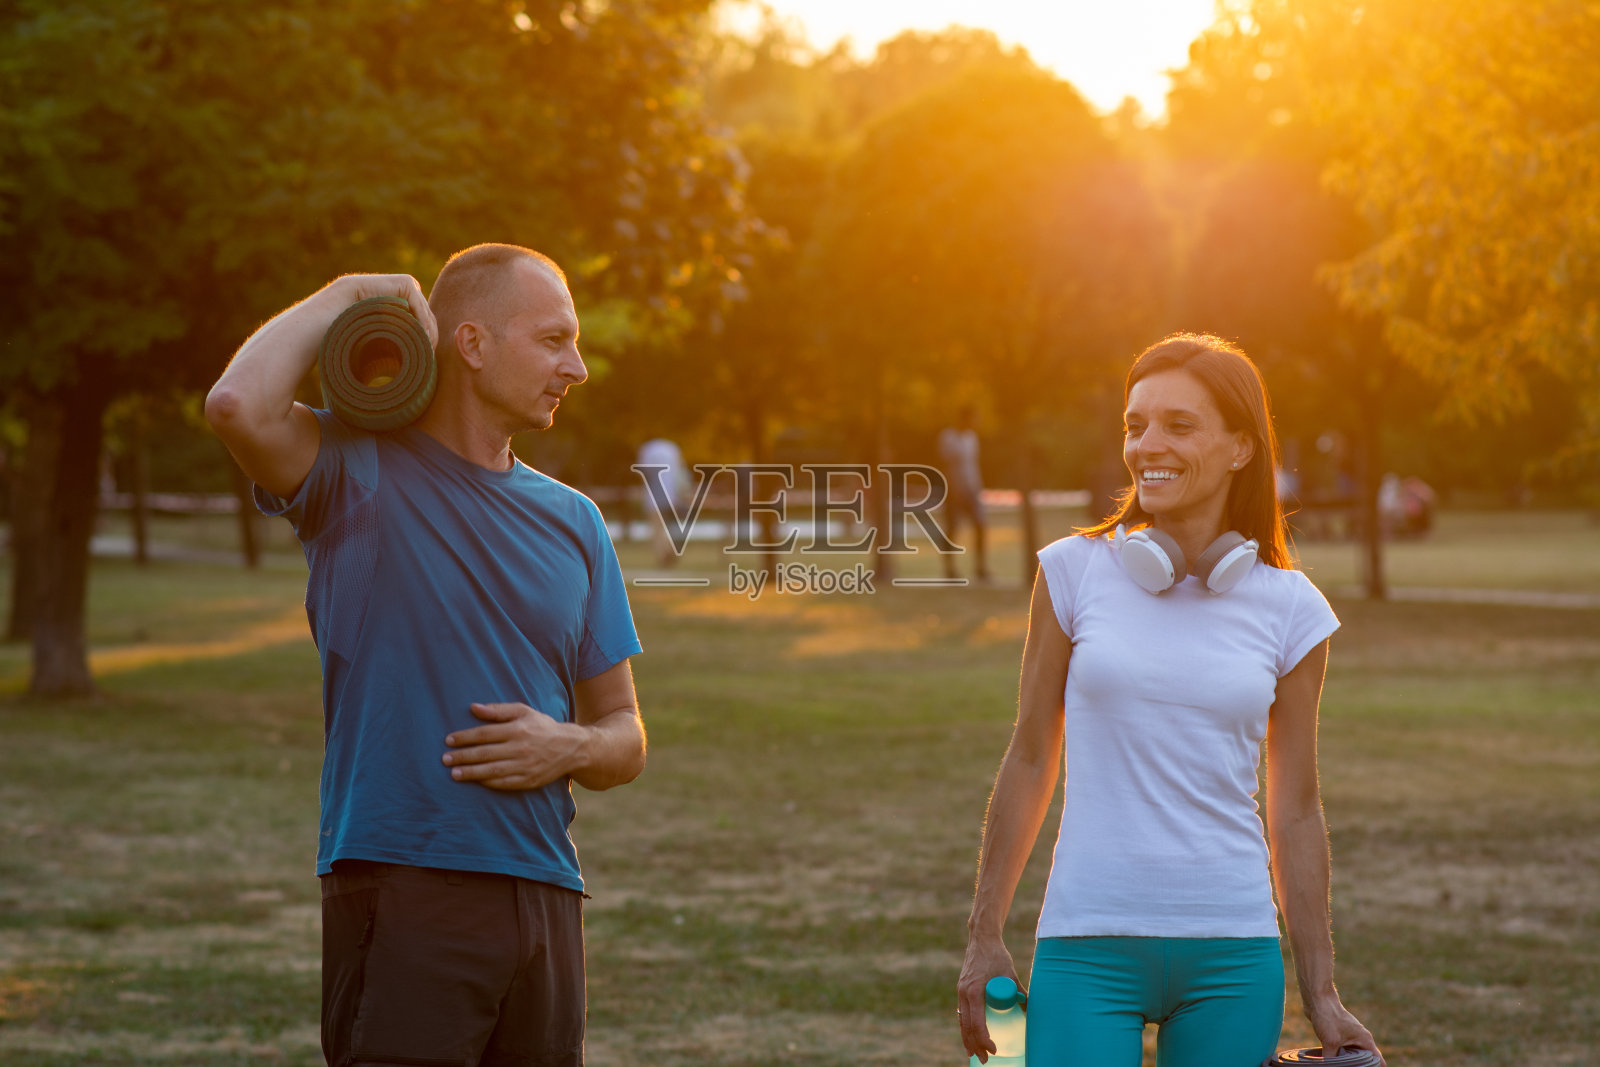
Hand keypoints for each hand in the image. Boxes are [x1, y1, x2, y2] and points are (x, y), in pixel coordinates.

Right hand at [338, 273, 439, 350]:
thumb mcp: (387, 331)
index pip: (426, 324)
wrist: (344, 302)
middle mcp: (412, 294)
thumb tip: (418, 358)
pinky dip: (422, 322)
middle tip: (429, 356)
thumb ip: (402, 336)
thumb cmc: (361, 321)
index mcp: (410, 304)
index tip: (428, 358)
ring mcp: (411, 287)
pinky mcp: (407, 283)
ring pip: (426, 314)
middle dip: (430, 338)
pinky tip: (422, 337)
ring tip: (426, 350)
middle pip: (429, 320)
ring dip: (428, 333)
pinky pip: (419, 307)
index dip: (429, 341)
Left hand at [442, 702, 581, 790]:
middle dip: (462, 756)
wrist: (571, 748)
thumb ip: (498, 710)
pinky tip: (475, 781)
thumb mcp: (524, 711)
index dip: (465, 737)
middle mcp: (520, 748)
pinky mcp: (528, 780)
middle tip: (445, 759)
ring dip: (471, 772)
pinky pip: (504, 783)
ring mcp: (524, 766)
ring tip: (453, 774)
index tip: (448, 740)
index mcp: (517, 729)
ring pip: (491, 770)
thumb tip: (473, 708)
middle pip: (485, 753)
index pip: (484, 733)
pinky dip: (488, 782)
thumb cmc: (543, 727)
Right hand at [957, 933, 1018, 1062]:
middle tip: (985, 1060)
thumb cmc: (997, 955)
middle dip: (975, 1046)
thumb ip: (1020, 992)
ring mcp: (961, 992)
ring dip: (967, 1040)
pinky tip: (968, 1036)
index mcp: (974, 992)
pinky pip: (962, 1013)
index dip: (984, 1039)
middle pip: (967, 1027)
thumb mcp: (1010, 975)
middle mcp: (964, 993)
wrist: (982, 938)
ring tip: (974, 1054)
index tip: (994, 1049)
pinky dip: (964, 1027)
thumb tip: (1031, 1009)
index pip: (977, 1023)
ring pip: (962, 1022)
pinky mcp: (962, 989)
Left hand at [1307, 996, 1383, 1064]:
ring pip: (1354, 1056)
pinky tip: (1333, 1062)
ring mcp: (1350, 1037)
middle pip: (1366, 1060)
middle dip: (1361, 1066)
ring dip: (1350, 1063)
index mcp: (1365, 1040)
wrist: (1317, 1000)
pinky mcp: (1339, 1035)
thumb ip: (1332, 1059)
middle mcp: (1360, 1039)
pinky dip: (1341, 1057)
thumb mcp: (1330, 1042)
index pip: (1378, 1061)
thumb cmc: (1328, 1017)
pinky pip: (1343, 1050)